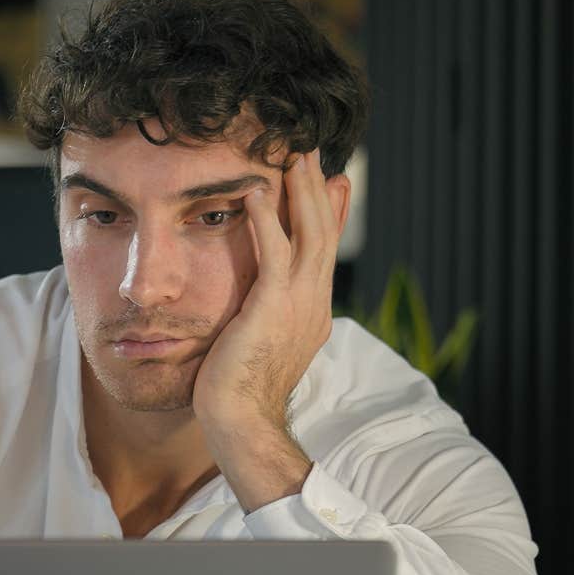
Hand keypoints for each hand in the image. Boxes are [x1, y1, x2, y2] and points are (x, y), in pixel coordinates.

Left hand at [192, 148, 347, 509]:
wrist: (241, 423)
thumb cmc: (240, 390)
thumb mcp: (263, 342)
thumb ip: (270, 313)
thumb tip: (268, 297)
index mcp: (315, 312)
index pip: (327, 251)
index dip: (332, 212)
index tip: (333, 180)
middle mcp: (315, 304)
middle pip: (326, 233)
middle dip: (320, 190)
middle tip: (312, 151)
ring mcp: (299, 305)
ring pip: (310, 235)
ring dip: (301, 192)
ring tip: (292, 156)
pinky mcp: (272, 308)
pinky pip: (274, 253)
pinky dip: (267, 220)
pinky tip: (255, 192)